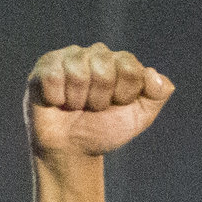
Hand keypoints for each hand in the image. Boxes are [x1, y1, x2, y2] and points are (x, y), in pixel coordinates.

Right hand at [25, 44, 173, 159]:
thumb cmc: (106, 129)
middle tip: (95, 107)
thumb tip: (153, 74)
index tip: (118, 105)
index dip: (124, 94)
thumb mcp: (140, 116)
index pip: (130, 68)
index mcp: (121, 62)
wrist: (73, 148)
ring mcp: (69, 56)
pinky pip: (53, 76)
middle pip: (104, 70)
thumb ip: (157, 95)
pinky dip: (58, 98)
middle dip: (101, 99)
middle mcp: (95, 53)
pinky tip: (58, 102)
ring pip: (78, 73)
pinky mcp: (44, 66)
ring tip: (76, 106)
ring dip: (79, 100)